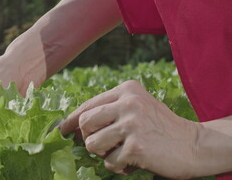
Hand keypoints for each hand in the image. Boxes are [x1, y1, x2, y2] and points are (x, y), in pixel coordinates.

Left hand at [59, 80, 200, 178]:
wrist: (194, 145)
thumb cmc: (161, 127)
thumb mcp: (138, 107)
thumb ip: (110, 110)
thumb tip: (73, 125)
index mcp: (127, 90)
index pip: (88, 105)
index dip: (71, 120)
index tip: (62, 131)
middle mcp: (128, 103)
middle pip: (85, 123)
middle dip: (88, 138)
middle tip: (103, 146)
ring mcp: (132, 124)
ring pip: (92, 144)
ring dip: (103, 154)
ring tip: (120, 153)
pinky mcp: (136, 146)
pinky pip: (110, 162)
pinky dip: (118, 166)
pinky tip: (133, 162)